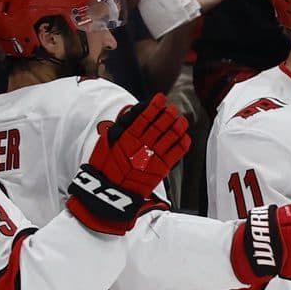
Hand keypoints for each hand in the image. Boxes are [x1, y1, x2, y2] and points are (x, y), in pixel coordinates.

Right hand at [69, 95, 190, 234]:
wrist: (111, 191)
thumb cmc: (105, 167)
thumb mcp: (106, 144)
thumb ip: (119, 129)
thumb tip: (130, 115)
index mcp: (128, 136)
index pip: (144, 116)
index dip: (154, 105)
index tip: (160, 98)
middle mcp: (142, 144)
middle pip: (160, 124)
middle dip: (169, 114)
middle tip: (173, 109)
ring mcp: (153, 156)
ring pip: (172, 136)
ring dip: (179, 126)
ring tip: (182, 120)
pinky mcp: (161, 168)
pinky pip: (177, 152)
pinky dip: (183, 143)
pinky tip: (185, 137)